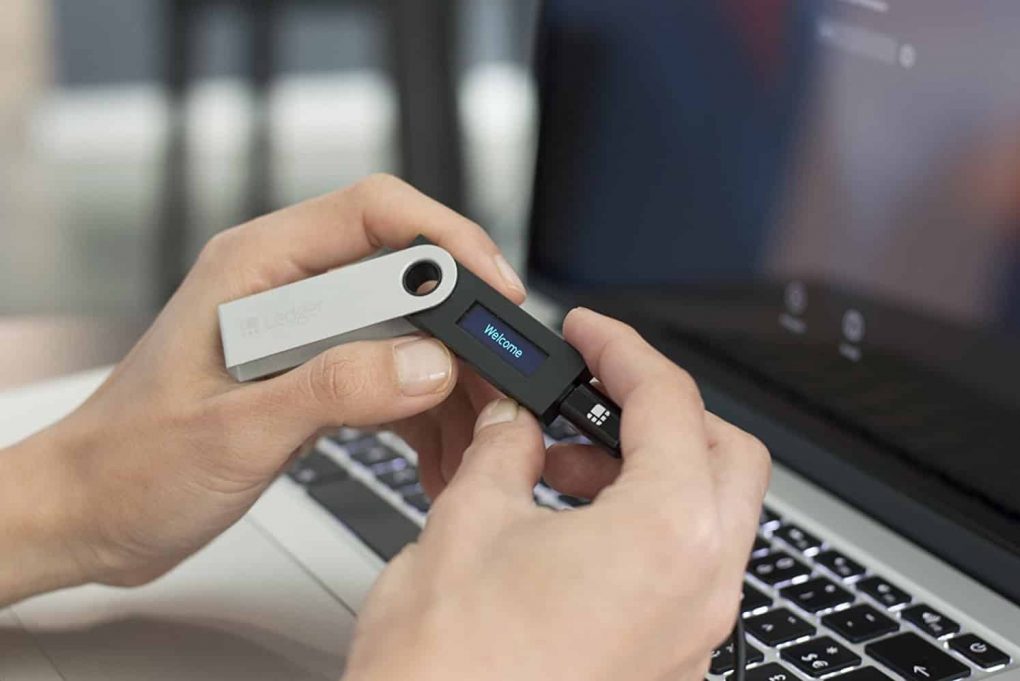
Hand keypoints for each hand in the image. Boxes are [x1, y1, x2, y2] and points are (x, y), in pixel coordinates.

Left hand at [0, 174, 525, 601]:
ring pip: (408, 332)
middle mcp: (286, 288)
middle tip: (496, 386)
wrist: (89, 514)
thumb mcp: (234, 430)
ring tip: (472, 438)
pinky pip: (389, 375)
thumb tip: (427, 364)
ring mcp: (303, 333)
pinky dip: (422, 414)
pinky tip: (438, 455)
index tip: (494, 291)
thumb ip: (333, 389)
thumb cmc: (129, 465)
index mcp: (257, 267)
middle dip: (461, 332)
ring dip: (448, 383)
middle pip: (406, 276)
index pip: (375, 213)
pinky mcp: (311, 374)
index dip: (447, 240)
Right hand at [345, 308, 771, 680]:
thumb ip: (503, 451)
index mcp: (667, 536)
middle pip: (724, 456)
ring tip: (562, 464)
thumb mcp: (466, 524)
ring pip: (709, 517)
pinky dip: (643, 528)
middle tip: (592, 393)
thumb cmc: (449, 674)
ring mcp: (691, 637)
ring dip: (649, 471)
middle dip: (660, 411)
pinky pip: (683, 572)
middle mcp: (701, 591)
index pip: (669, 403)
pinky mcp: (665, 667)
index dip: (623, 350)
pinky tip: (570, 527)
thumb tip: (515, 422)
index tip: (590, 334)